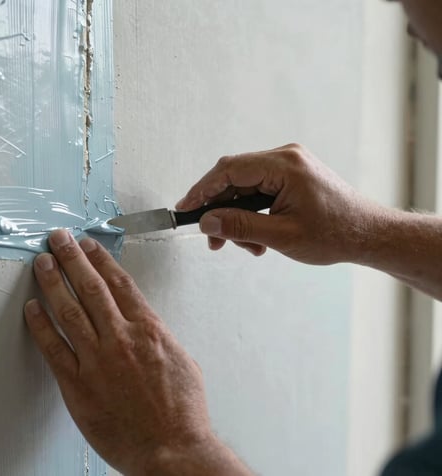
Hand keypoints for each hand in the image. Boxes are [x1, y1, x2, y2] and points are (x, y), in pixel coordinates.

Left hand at [24, 229, 249, 475]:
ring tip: (42, 263)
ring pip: (69, 311)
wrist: (172, 450)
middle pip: (91, 288)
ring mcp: (98, 361)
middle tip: (58, 239)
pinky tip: (32, 309)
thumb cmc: (182, 413)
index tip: (87, 244)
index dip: (100, 259)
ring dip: (53, 283)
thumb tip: (145, 325)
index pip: (119, 283)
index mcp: (149, 330)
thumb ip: (158, 338)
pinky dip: (40, 326)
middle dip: (71, 259)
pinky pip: (53, 349)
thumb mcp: (182, 362)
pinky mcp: (78, 386)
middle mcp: (121, 339)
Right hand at [176, 143, 378, 264]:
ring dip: (237, 215)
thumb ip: (239, 227)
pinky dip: (251, 212)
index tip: (184, 210)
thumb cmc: (335, 234)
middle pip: (234, 177)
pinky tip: (257, 237)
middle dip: (219, 209)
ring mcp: (289, 164)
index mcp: (285, 166)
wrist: (369, 234)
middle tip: (213, 239)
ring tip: (245, 245)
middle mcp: (286, 157)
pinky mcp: (291, 175)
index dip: (201, 190)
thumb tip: (207, 222)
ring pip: (244, 186)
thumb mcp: (281, 236)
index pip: (228, 171)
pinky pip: (258, 189)